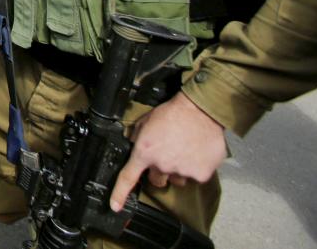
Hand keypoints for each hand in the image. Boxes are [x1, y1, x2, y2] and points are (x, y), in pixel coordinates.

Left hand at [109, 92, 225, 211]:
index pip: (128, 177)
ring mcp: (181, 171)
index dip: (120, 194)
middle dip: (159, 171)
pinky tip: (196, 152)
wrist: (200, 110)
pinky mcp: (200, 174)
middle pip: (156, 180)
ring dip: (177, 170)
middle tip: (167, 155)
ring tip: (183, 150)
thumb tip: (133, 143)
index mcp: (144, 152)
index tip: (115, 206)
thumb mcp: (146, 121)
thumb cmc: (173, 113)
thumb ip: (137, 136)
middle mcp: (162, 165)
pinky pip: (194, 176)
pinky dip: (195, 167)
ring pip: (176, 179)